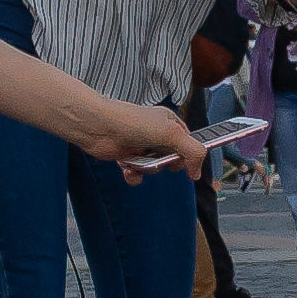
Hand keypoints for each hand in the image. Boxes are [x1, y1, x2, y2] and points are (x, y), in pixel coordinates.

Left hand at [94, 100, 208, 176]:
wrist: (99, 127)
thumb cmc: (132, 122)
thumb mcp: (172, 133)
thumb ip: (193, 151)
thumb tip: (197, 172)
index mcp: (170, 123)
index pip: (190, 143)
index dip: (189, 156)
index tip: (188, 165)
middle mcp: (157, 134)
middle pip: (172, 159)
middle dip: (165, 163)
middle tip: (159, 158)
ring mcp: (142, 146)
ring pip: (155, 168)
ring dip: (147, 169)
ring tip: (138, 160)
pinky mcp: (127, 157)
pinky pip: (138, 175)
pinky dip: (133, 175)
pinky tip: (128, 168)